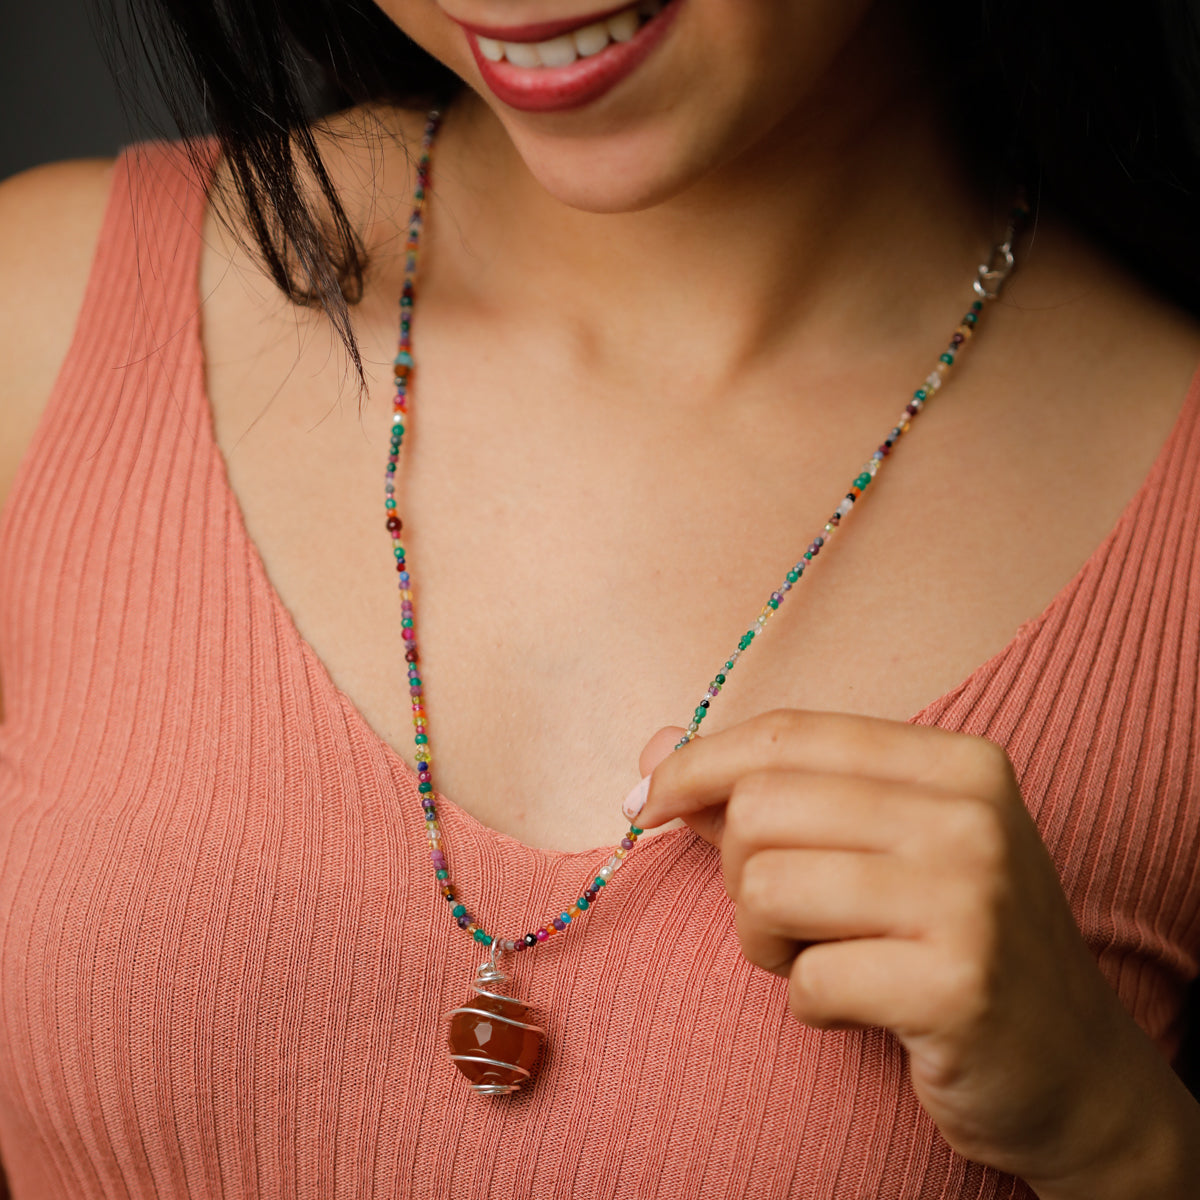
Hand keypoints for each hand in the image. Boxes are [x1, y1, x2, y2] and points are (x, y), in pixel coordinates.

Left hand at [626, 710, 1199, 1194]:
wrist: (1073, 1071)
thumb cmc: (947, 941)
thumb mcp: (875, 847)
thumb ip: (767, 792)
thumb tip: (653, 751)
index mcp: (955, 761)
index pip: (786, 733)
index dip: (696, 765)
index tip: (644, 803)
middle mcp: (971, 813)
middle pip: (760, 806)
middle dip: (737, 870)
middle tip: (783, 916)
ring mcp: (971, 897)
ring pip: (765, 886)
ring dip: (766, 941)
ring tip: (823, 959)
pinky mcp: (956, 986)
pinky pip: (806, 981)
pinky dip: (809, 1002)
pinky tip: (864, 1008)